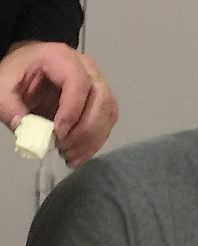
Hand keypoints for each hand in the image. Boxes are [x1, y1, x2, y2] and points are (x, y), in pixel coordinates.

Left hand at [0, 42, 117, 165]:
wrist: (29, 71)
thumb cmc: (18, 75)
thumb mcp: (2, 87)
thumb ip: (10, 107)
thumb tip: (26, 129)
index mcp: (61, 58)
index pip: (79, 83)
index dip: (72, 111)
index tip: (57, 134)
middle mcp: (87, 69)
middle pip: (101, 101)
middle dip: (85, 131)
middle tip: (63, 148)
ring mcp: (98, 85)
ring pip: (108, 115)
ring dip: (91, 140)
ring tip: (68, 155)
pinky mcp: (102, 102)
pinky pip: (107, 124)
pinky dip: (94, 143)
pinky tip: (77, 155)